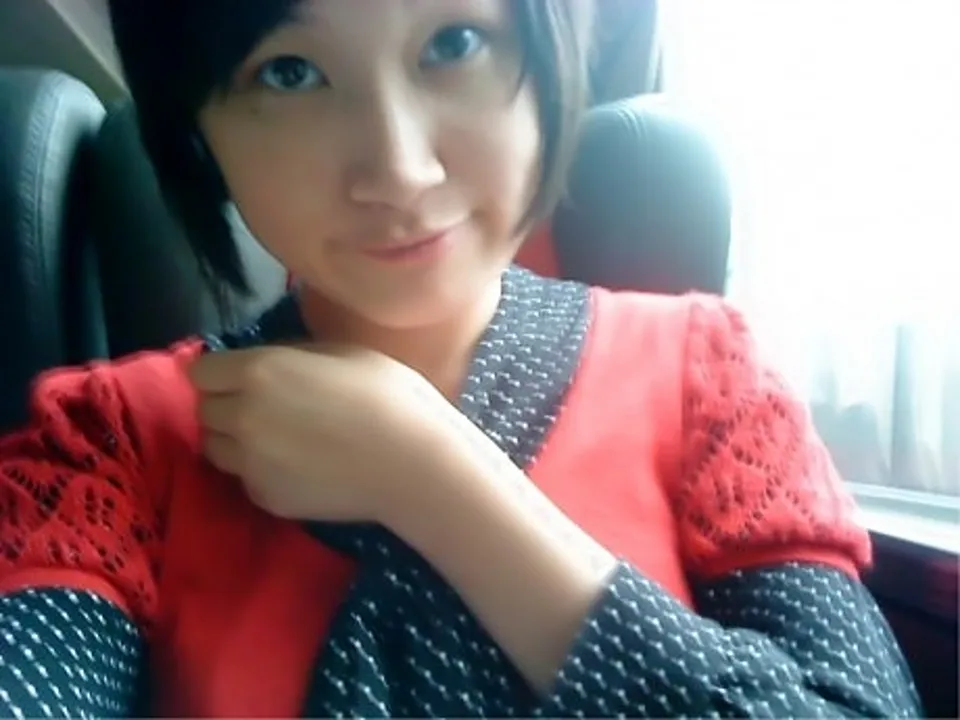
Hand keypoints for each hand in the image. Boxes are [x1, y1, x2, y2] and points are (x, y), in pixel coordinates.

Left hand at [188, 344, 456, 524]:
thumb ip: (289, 356)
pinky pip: (247, 480)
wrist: (411, 462)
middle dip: (227, 406)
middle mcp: (242, 416)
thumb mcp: (338, 353)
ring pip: (217, 449)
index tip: (243, 377)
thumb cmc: (386, 394)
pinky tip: (300, 468)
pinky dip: (263, 473)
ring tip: (277, 441)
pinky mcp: (265, 498)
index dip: (221, 373)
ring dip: (236, 441)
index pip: (200, 372)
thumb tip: (266, 363)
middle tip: (266, 409)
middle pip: (205, 411)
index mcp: (258, 371)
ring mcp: (250, 463)